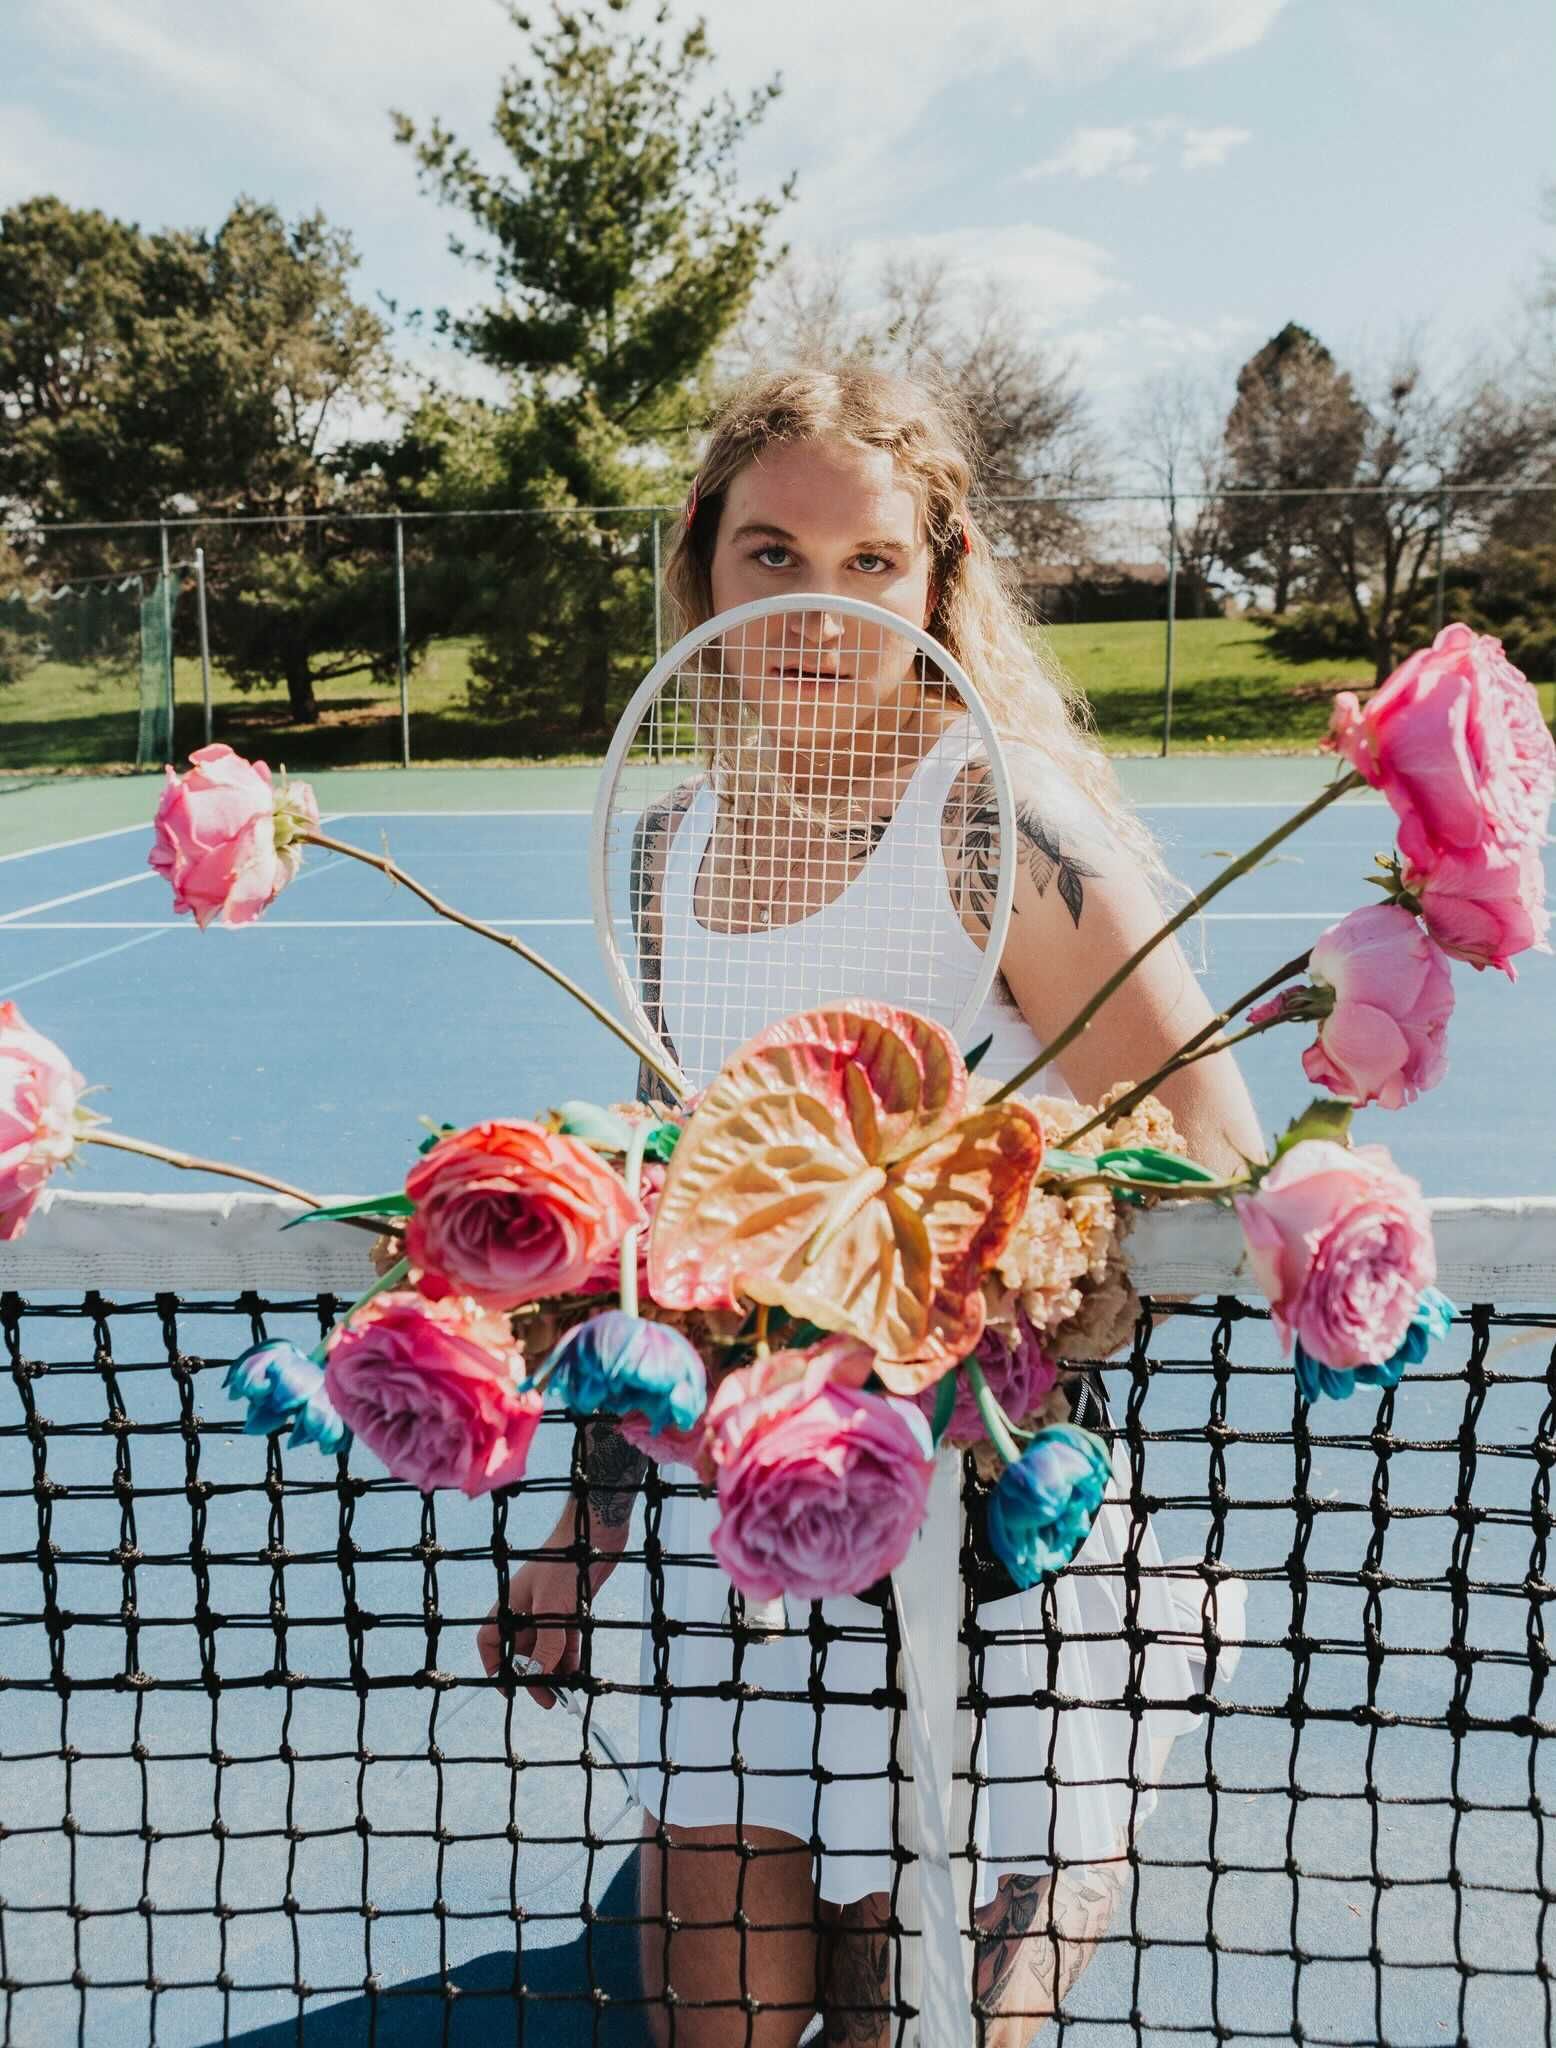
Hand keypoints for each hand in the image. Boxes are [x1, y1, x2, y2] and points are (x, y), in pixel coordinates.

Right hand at [476, 1520, 629, 1712]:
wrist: (592, 1533)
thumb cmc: (562, 1563)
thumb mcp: (550, 1606)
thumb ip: (546, 1643)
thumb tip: (541, 1675)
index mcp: (508, 1606)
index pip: (490, 1640)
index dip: (495, 1666)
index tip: (509, 1690)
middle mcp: (525, 1611)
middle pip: (521, 1653)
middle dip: (532, 1677)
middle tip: (548, 1701)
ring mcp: (548, 1611)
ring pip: (546, 1650)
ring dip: (554, 1672)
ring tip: (566, 1695)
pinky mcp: (571, 1611)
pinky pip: (566, 1642)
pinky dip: (571, 1659)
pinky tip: (578, 1675)